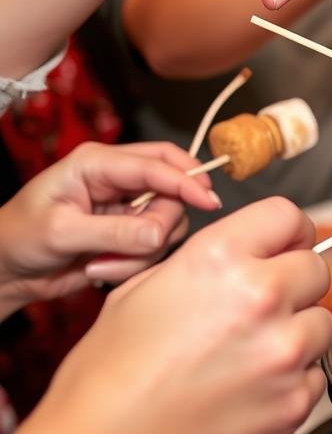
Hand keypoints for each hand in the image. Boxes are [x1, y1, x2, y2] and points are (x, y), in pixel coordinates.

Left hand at [0, 142, 219, 314]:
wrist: (6, 270)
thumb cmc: (19, 239)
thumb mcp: (61, 233)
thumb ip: (114, 233)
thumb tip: (159, 236)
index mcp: (98, 163)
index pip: (158, 163)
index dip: (187, 180)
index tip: (209, 200)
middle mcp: (118, 180)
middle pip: (172, 193)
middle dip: (160, 224)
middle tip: (138, 248)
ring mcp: (127, 208)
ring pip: (168, 224)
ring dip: (141, 252)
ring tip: (101, 264)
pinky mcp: (131, 234)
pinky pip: (156, 247)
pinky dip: (135, 264)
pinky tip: (102, 269)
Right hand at [0, 198, 331, 433]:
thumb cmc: (109, 374)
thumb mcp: (144, 287)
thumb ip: (209, 260)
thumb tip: (250, 252)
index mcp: (221, 257)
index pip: (289, 217)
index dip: (287, 232)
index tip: (283, 246)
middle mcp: (262, 297)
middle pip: (317, 268)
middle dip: (295, 282)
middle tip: (263, 305)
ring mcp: (285, 352)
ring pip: (323, 322)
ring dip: (298, 331)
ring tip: (250, 352)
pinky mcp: (295, 401)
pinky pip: (315, 374)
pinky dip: (294, 378)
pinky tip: (251, 388)